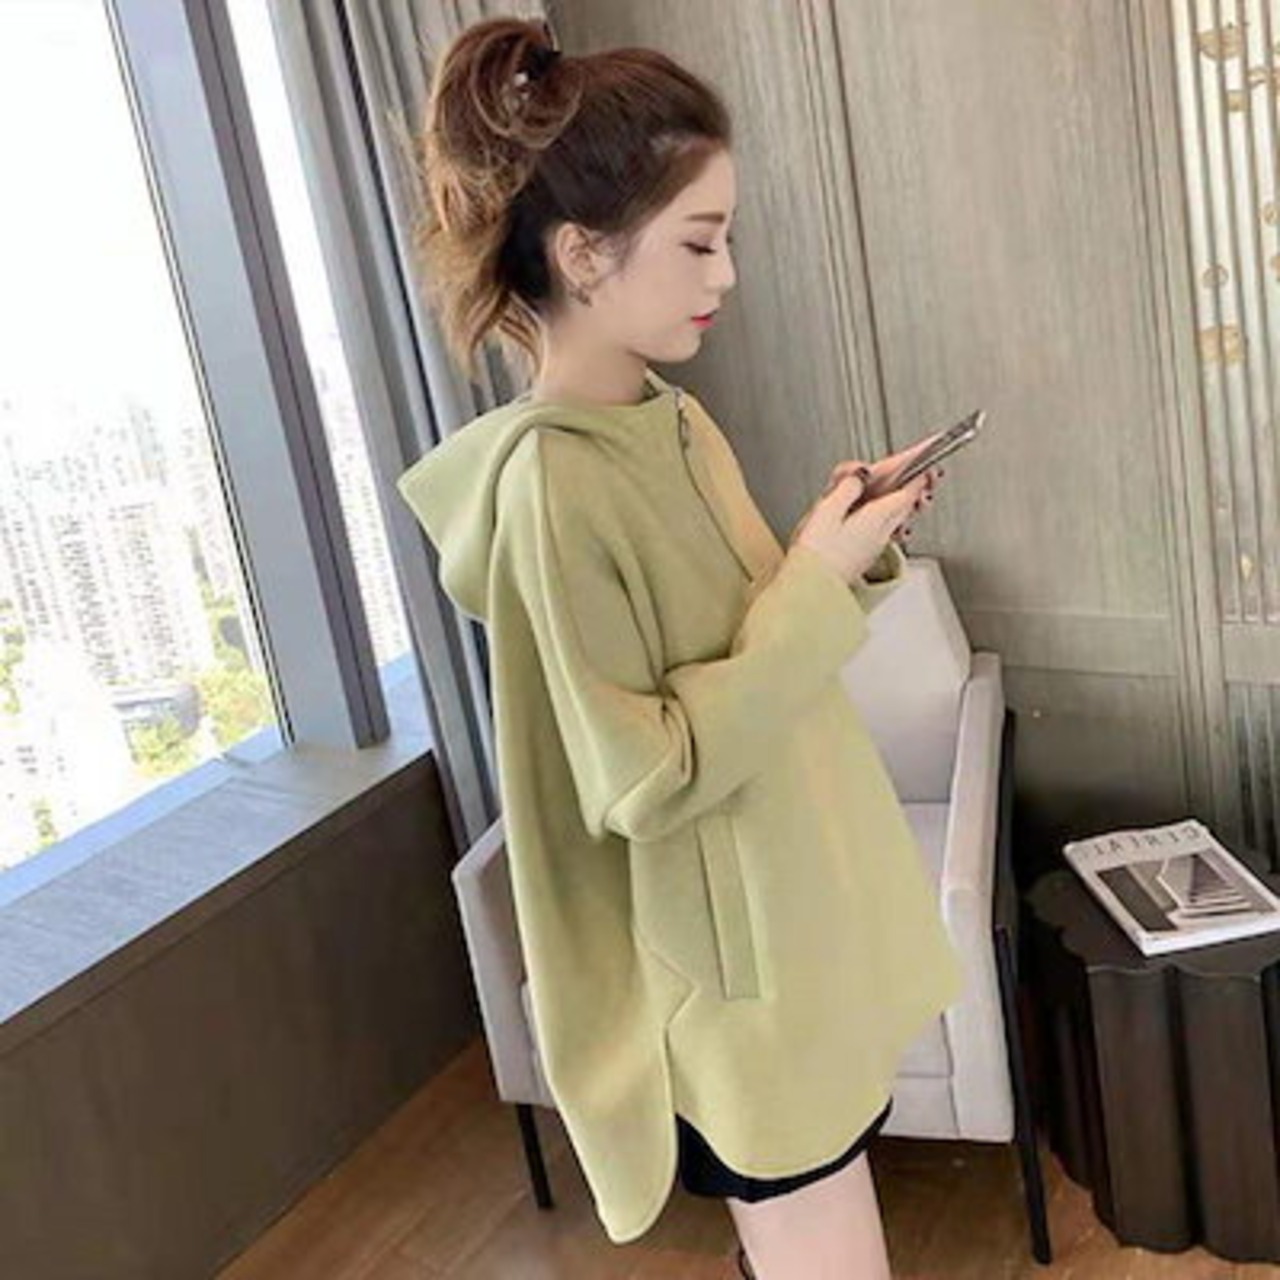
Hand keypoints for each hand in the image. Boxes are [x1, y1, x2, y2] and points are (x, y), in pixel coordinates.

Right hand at [793, 437, 942, 548]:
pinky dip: (888, 517)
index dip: (917, 472)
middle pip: (905, 503)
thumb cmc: (817, 556)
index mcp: (876, 517)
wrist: (812, 589)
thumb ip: (846, 488)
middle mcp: (881, 532)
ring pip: (897, 517)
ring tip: (909, 492)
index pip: (906, 490)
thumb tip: (859, 476)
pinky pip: (884, 530)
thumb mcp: (827, 511)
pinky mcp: (865, 555)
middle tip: (925, 472)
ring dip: (904, 502)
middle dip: (915, 486)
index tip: (928, 461)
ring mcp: (875, 546)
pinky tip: (882, 517)